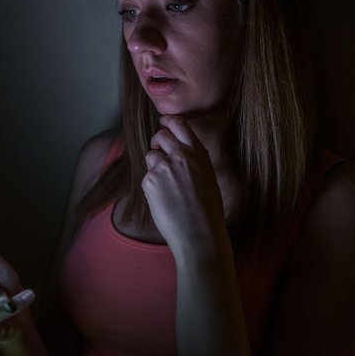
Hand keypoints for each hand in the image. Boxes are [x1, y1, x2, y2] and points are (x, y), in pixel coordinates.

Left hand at [142, 115, 226, 250]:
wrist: (199, 234)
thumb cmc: (207, 211)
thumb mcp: (208, 177)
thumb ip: (194, 160)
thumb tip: (180, 150)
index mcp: (198, 153)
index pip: (179, 124)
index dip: (168, 121)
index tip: (163, 122)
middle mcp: (181, 156)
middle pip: (160, 135)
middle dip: (157, 142)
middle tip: (159, 153)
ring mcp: (164, 167)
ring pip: (151, 155)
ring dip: (154, 166)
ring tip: (166, 185)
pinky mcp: (150, 181)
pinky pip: (146, 176)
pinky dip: (151, 185)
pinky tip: (163, 199)